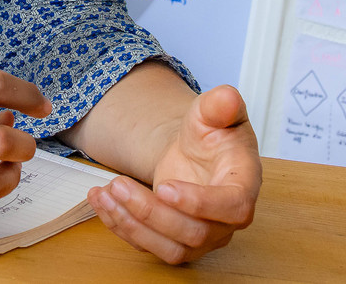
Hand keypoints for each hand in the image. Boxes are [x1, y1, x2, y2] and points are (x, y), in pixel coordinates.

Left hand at [86, 84, 259, 263]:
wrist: (194, 153)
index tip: (164, 187)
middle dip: (151, 211)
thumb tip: (226, 97)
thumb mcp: (213, 113)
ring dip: (132, 223)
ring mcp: (202, 236)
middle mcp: (226, 221)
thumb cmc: (211, 135)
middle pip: (194, 232)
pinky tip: (101, 202)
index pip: (232, 207)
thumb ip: (221, 105)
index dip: (199, 203)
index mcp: (243, 186)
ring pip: (170, 249)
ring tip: (105, 192)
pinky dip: (122, 227)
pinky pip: (150, 246)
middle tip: (119, 182)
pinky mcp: (175, 242)